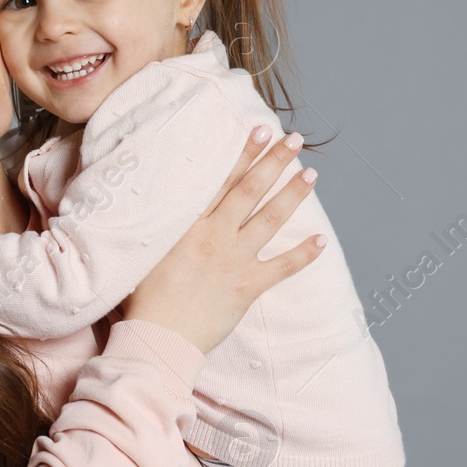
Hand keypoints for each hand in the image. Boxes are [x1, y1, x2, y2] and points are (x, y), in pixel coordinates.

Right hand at [123, 126, 322, 353]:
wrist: (157, 336)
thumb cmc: (144, 297)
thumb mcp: (145, 251)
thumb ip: (163, 226)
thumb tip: (164, 204)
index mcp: (190, 225)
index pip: (222, 180)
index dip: (244, 153)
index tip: (261, 130)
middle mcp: (216, 236)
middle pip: (251, 191)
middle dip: (275, 162)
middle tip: (295, 140)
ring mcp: (234, 261)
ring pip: (270, 220)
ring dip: (293, 195)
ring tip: (312, 174)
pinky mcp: (247, 287)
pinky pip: (283, 267)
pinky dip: (304, 254)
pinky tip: (322, 240)